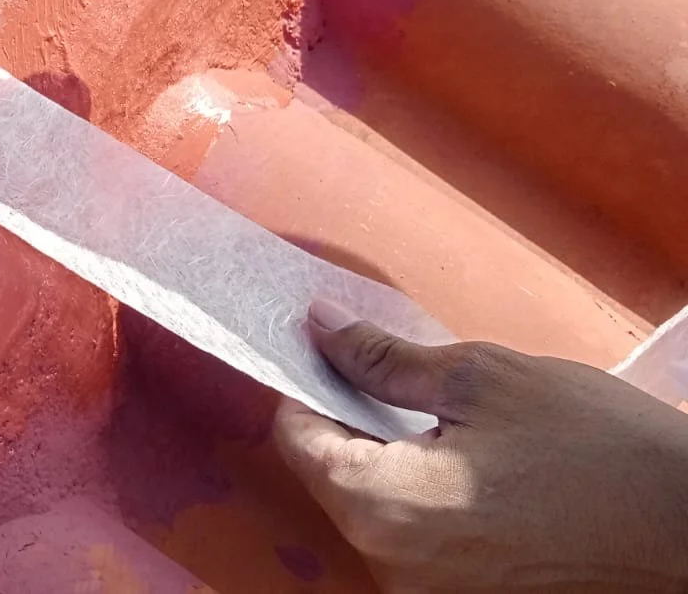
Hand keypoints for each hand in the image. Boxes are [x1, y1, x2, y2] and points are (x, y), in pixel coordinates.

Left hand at [278, 300, 687, 592]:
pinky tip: (470, 463)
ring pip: (376, 507)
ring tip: (447, 417)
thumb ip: (384, 357)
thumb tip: (320, 327)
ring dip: (391, 456)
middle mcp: (394, 568)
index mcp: (385, 509)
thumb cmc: (597, 449)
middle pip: (334, 475)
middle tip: (392, 369)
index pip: (298, 439)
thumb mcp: (482, 377)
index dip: (306, 382)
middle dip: (351, 416)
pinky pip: (417, 537)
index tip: (326, 346)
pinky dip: (425, 494)